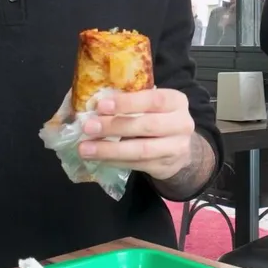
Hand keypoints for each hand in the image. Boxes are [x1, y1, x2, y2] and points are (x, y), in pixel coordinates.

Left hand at [79, 89, 196, 180]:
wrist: (179, 148)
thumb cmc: (158, 117)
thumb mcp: (151, 104)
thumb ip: (131, 101)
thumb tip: (92, 101)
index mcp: (176, 101)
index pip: (153, 100)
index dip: (127, 103)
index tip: (101, 106)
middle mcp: (181, 124)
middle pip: (147, 126)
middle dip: (114, 126)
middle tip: (88, 127)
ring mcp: (176, 148)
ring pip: (141, 150)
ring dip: (110, 150)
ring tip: (85, 149)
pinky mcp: (165, 167)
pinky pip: (136, 165)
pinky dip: (114, 161)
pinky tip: (98, 158)